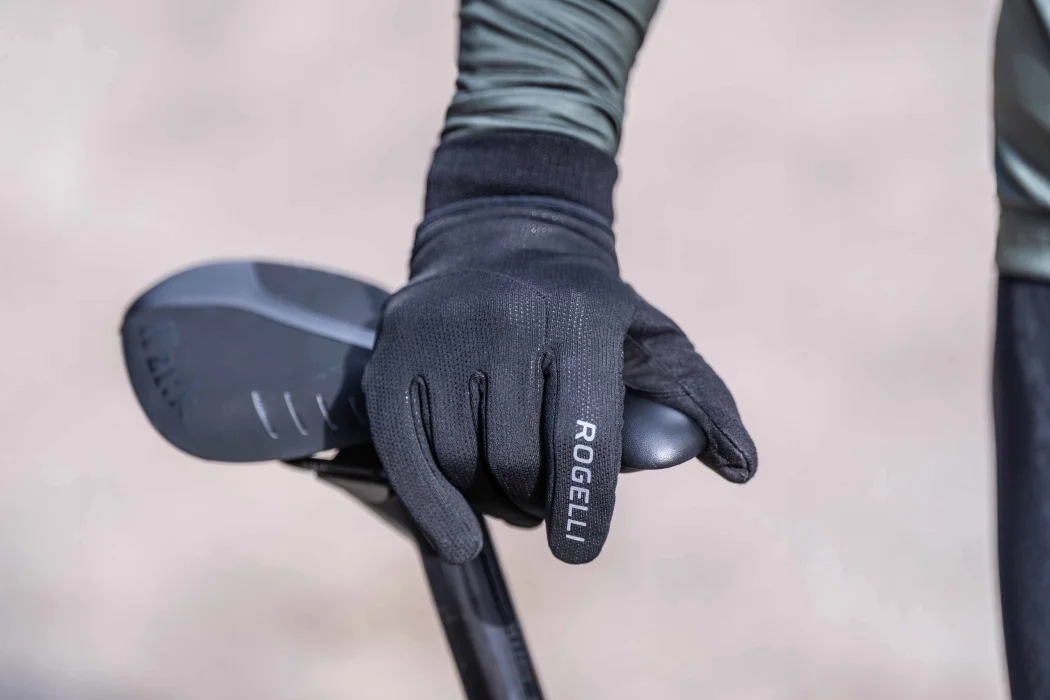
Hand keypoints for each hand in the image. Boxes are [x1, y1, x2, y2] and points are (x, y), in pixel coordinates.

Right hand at [362, 193, 756, 564]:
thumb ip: (699, 401)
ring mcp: (441, 336)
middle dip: (538, 502)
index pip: (584, 435)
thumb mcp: (652, 338)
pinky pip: (404, 452)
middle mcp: (506, 321)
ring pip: (462, 463)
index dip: (584, 505)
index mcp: (581, 318)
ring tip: (511, 496)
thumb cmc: (587, 310)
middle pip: (520, 460)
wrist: (501, 239)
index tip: (578, 549)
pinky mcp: (393, 356)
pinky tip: (455, 533)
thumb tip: (742, 467)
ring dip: (490, 502)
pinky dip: (429, 505)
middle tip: (546, 508)